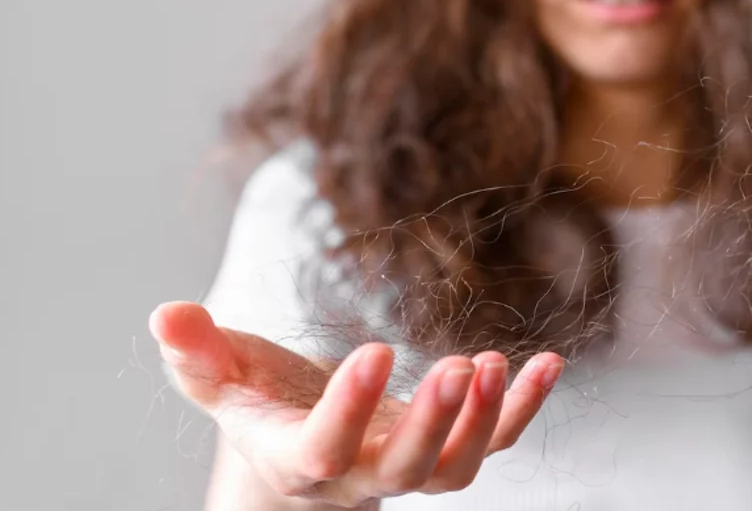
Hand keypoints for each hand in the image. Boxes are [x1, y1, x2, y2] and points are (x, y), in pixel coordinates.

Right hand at [149, 301, 562, 506]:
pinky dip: (524, 408)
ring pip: (455, 468)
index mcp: (299, 458)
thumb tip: (165, 314)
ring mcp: (410, 466)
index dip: (349, 409)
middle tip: (460, 367)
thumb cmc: (259, 403)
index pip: (324, 448)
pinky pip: (496, 440)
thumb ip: (197, 353)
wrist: (301, 443)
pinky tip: (549, 363)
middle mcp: (360, 475)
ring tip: (497, 363)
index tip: (375, 350)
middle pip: (405, 469)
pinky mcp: (447, 446)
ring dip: (485, 421)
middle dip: (435, 423)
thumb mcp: (222, 377)